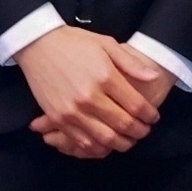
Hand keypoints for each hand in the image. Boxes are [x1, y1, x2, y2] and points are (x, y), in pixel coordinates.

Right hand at [19, 24, 165, 157]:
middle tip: (145, 131)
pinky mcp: (58, 118)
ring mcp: (72, 111)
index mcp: (105, 77)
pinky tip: (107, 144)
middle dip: (139, 131)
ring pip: (104, 138)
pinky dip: (98, 148)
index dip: (149, 115)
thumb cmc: (75, 42)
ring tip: (130, 140)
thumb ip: (132, 63)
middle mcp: (89, 97)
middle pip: (122, 125)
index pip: (135, 105)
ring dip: (121, 144)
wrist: (38, 45)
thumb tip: (154, 77)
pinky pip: (81, 142)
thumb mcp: (107, 44)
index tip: (153, 117)